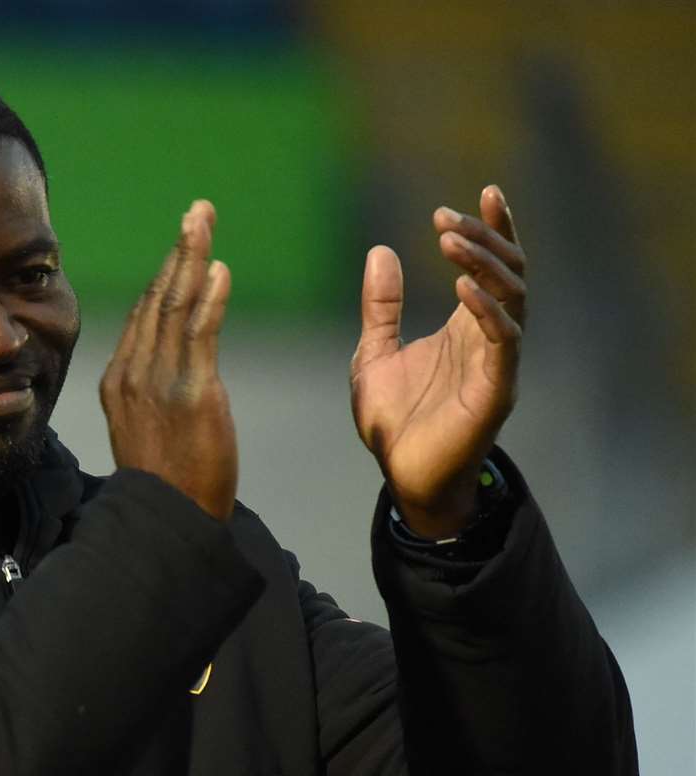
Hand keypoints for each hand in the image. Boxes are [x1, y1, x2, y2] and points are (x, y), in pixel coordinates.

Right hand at [100, 201, 237, 520]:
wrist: (167, 520)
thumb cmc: (165, 484)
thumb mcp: (144, 432)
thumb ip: (150, 395)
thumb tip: (168, 371)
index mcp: (119, 382)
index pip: (143, 317)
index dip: (165, 277)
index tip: (183, 248)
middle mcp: (133, 374)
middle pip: (157, 299)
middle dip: (179, 251)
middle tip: (198, 212)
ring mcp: (159, 382)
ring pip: (175, 306)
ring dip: (192, 257)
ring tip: (204, 220)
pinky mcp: (192, 393)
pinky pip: (199, 334)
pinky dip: (209, 298)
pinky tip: (219, 269)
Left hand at [351, 185, 525, 537]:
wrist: (401, 477)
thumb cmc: (394, 422)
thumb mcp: (373, 353)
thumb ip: (381, 307)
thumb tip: (380, 252)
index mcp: (465, 327)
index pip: (492, 267)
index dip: (493, 229)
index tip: (485, 191)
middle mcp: (489, 338)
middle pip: (507, 273)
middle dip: (482, 239)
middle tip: (446, 217)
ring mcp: (497, 363)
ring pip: (511, 298)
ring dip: (483, 265)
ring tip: (450, 240)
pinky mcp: (495, 390)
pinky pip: (503, 341)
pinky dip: (486, 311)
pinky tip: (463, 287)